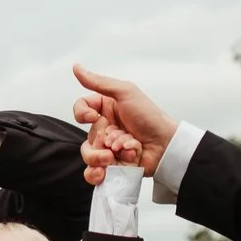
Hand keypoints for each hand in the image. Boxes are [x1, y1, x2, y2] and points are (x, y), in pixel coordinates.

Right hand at [72, 65, 176, 180]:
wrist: (165, 145)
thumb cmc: (149, 117)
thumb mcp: (125, 92)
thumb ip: (98, 82)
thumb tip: (76, 67)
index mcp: (106, 110)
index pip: (81, 110)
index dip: (81, 114)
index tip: (94, 117)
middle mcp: (105, 130)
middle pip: (85, 137)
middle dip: (98, 142)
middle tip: (112, 144)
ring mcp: (108, 149)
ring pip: (88, 156)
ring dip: (99, 158)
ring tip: (114, 158)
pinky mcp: (112, 166)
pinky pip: (95, 173)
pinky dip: (99, 173)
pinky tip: (108, 170)